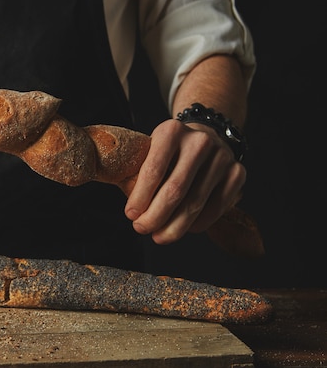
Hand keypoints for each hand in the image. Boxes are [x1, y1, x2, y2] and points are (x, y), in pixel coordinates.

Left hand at [124, 118, 245, 244]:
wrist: (205, 137)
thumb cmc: (169, 152)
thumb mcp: (150, 150)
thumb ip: (138, 174)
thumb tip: (133, 212)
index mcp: (171, 131)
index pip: (153, 170)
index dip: (140, 197)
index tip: (131, 215)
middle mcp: (199, 141)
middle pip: (175, 190)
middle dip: (155, 216)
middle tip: (142, 229)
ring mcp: (222, 157)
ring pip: (195, 203)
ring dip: (174, 226)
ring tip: (159, 236)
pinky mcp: (237, 173)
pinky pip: (216, 208)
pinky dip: (197, 224)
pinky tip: (184, 228)